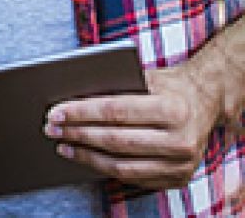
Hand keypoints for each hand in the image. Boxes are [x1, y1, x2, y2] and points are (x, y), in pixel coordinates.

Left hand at [44, 63, 220, 188]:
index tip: (55, 113)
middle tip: (51, 129)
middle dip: (77, 134)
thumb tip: (68, 98)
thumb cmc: (167, 85)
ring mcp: (182, 164)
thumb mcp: (145, 77)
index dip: (80, 113)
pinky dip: (105, 168)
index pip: (115, 111)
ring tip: (63, 145)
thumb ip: (114, 86)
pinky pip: (133, 177)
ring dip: (86, 156)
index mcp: (172, 109)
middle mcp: (181, 140)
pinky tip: (86, 157)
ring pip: (122, 165)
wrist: (205, 102)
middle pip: (115, 140)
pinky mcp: (178, 179)